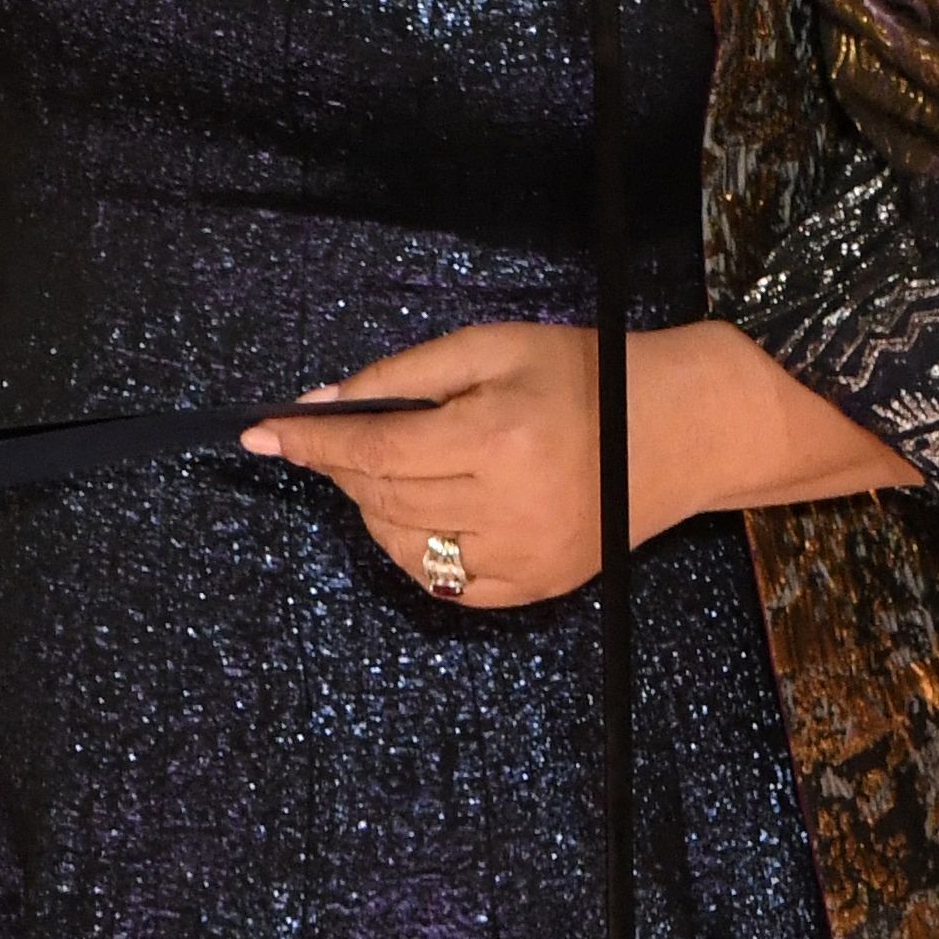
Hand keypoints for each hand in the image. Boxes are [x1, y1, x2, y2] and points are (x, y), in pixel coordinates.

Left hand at [240, 318, 925, 608]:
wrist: (678, 428)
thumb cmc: (581, 372)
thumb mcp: (491, 348)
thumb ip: (402, 379)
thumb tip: (319, 406)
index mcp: (498, 438)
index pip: (375, 452)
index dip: (314, 443)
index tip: (260, 432)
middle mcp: (509, 509)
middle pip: (384, 500)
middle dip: (348, 468)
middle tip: (345, 436)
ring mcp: (525, 560)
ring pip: (406, 551)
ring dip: (377, 511)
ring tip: (397, 471)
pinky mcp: (537, 590)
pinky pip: (447, 586)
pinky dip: (418, 552)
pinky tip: (428, 514)